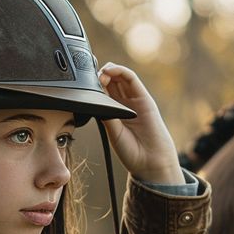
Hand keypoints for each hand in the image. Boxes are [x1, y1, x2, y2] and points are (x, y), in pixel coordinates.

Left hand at [97, 63, 183, 184]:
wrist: (150, 162)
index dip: (93, 84)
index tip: (83, 84)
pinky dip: (120, 70)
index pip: (103, 91)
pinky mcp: (144, 97)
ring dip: (108, 70)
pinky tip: (110, 70)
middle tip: (90, 79)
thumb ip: (106, 114)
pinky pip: (131, 78)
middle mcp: (125, 103)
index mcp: (115, 111)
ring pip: (120, 77)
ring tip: (99, 74)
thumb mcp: (112, 131)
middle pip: (110, 81)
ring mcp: (135, 99)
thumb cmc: (131, 151)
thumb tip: (94, 99)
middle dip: (99, 76)